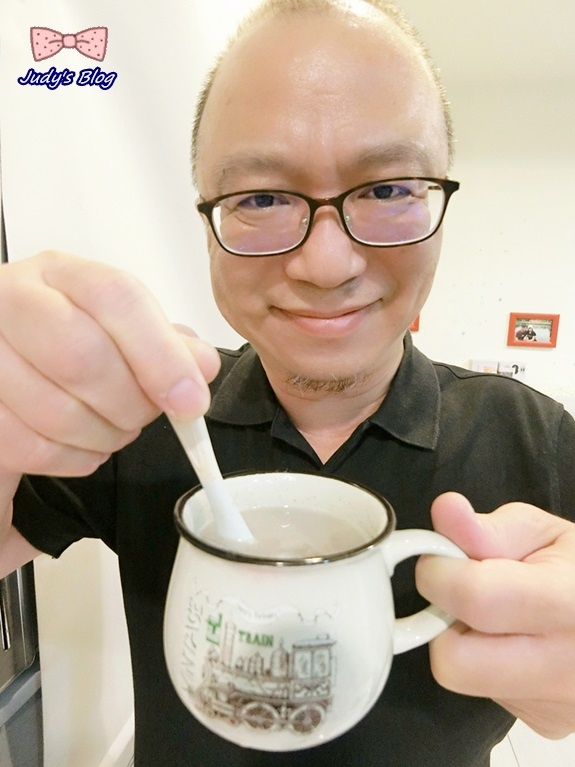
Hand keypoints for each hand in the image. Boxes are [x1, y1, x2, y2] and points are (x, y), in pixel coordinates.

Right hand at [0, 251, 219, 477]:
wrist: (4, 355)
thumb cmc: (67, 336)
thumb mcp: (116, 325)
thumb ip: (164, 343)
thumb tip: (201, 366)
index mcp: (59, 275)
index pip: (115, 298)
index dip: (161, 354)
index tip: (190, 400)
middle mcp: (11, 303)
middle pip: (81, 358)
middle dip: (131, 404)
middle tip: (147, 414)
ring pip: (56, 414)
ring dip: (106, 436)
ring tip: (116, 427)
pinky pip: (33, 449)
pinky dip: (75, 458)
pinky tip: (85, 443)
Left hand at [416, 492, 574, 738]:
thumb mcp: (544, 534)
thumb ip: (490, 528)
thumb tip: (445, 510)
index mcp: (568, 603)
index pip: (474, 600)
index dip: (440, 573)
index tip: (442, 559)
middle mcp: (564, 666)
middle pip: (453, 661)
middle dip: (444, 621)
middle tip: (468, 594)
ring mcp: (557, 705)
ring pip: (464, 677)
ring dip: (466, 642)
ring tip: (503, 617)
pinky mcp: (546, 722)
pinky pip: (486, 692)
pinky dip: (487, 664)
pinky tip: (519, 644)